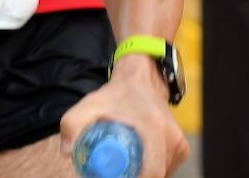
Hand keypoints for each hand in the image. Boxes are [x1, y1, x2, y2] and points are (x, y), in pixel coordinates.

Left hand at [60, 56, 187, 176]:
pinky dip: (151, 169)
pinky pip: (165, 167)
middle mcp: (173, 138)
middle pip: (156, 175)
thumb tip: (67, 153)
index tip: (116, 177)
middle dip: (134, 177)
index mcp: (154, 129)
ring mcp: (180, 144)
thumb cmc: (115, 95)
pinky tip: (136, 160)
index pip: (152, 172)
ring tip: (123, 165)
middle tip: (114, 173)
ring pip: (162, 173)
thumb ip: (73, 124)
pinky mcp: (181, 147)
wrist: (140, 80)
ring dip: (142, 173)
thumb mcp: (90, 105)